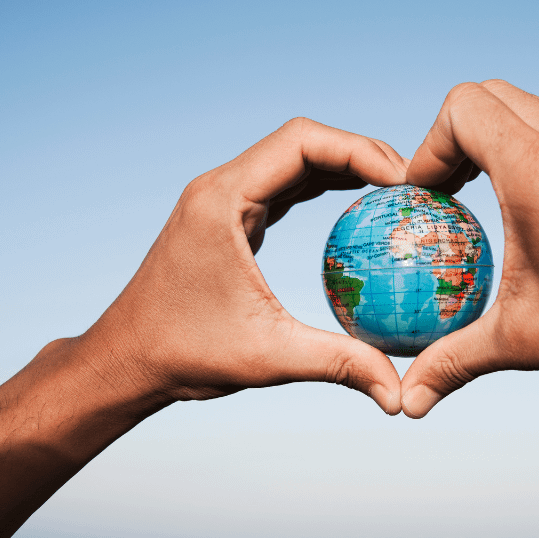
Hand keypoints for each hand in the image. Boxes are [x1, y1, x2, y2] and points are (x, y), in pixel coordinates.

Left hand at [79, 118, 406, 414]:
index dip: (360, 150)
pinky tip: (357, 208)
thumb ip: (339, 365)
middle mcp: (220, 187)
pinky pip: (283, 187)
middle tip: (411, 185)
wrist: (127, 360)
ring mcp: (222, 200)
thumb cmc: (183, 354)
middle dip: (360, 154)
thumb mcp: (269, 357)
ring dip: (343, 168)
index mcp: (223, 199)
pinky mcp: (228, 219)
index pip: (302, 142)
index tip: (404, 181)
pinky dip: (322, 189)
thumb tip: (399, 395)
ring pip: (293, 161)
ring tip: (395, 192)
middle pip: (302, 142)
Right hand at [400, 81, 538, 537]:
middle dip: (455, 136)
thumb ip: (454, 361)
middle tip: (447, 193)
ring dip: (498, 142)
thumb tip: (410, 401)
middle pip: (491, 96)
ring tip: (487, 201)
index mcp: (536, 167)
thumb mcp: (522, 341)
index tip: (426, 198)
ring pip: (531, 110)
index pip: (462, 108)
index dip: (429, 147)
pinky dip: (535, 155)